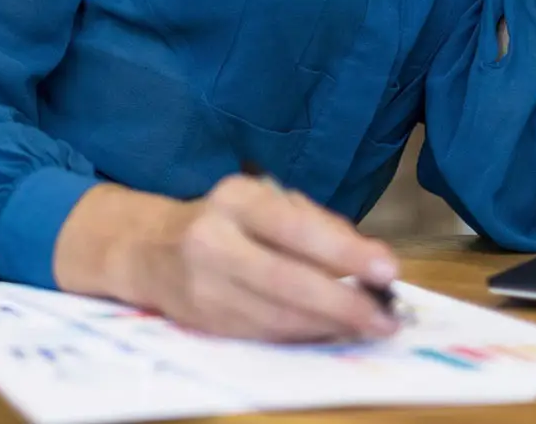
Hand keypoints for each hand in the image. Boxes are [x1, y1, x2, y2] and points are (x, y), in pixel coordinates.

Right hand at [57, 175, 399, 341]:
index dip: (343, 251)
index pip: (293, 227)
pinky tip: (329, 331)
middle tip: (386, 318)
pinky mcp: (204, 321)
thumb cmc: (225, 220)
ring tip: (368, 326)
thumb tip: (373, 258)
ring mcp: (204, 285)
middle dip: (343, 303)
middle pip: (286, 280)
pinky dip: (303, 336)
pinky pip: (264, 334)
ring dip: (329, 326)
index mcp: (234, 199)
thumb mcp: (264, 201)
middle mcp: (212, 240)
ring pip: (277, 316)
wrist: (148, 249)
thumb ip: (316, 223)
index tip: (387, 270)